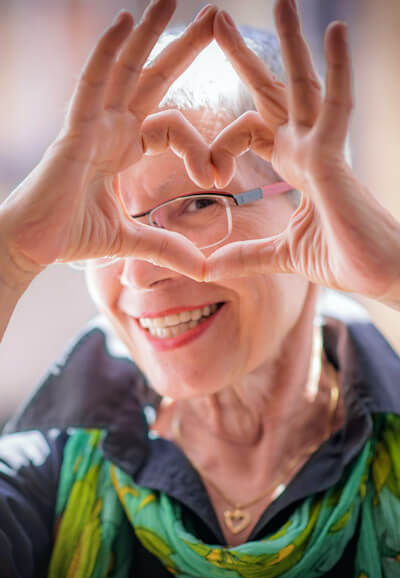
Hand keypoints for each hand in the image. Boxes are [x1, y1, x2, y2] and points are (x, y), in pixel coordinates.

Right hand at [0, 0, 216, 286]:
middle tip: (214, 16)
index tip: (218, 175)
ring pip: (124, 70)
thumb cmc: (70, 235)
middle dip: (182, 49)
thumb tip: (202, 266)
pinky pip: (92, 83)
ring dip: (147, 34)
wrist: (32, 247)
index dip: (200, 146)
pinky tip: (125, 22)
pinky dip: (108, 53)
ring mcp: (91, 125)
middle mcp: (110, 129)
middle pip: (152, 79)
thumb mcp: (131, 239)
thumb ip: (166, 246)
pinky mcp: (74, 131)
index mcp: (124, 150)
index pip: (172, 127)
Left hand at [206, 0, 399, 306]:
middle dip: (243, 58)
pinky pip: (338, 106)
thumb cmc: (343, 260)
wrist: (382, 277)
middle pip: (272, 93)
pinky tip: (334, 29)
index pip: (252, 129)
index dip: (221, 141)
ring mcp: (324, 151)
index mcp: (295, 166)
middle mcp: (308, 149)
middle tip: (217, 18)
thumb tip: (206, 268)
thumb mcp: (280, 255)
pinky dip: (338, 69)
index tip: (208, 175)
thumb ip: (245, 255)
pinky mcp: (338, 161)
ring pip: (304, 86)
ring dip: (290, 42)